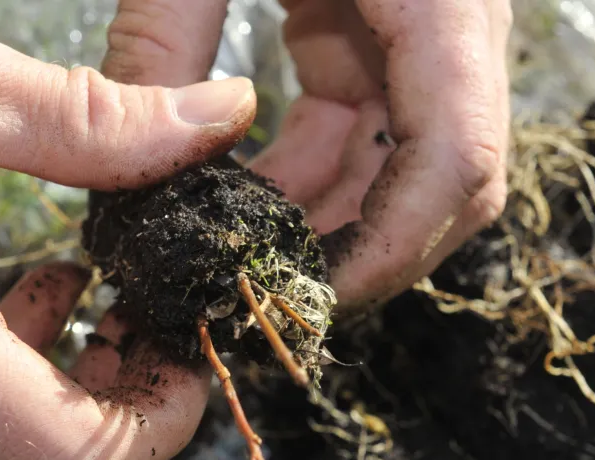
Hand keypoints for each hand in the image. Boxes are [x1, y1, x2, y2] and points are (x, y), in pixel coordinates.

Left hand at [103, 0, 511, 310]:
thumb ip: (161, 35)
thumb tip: (137, 161)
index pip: (457, 159)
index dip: (391, 248)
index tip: (305, 297)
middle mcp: (450, 26)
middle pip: (436, 181)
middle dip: (350, 248)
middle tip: (252, 295)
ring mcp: (421, 34)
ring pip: (396, 164)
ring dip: (318, 218)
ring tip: (228, 253)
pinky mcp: (379, 34)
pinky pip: (360, 127)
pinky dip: (303, 171)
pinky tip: (234, 195)